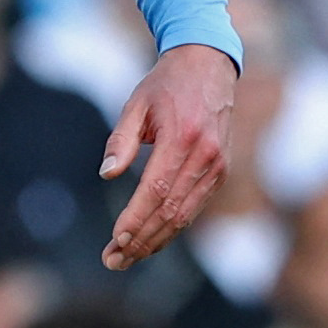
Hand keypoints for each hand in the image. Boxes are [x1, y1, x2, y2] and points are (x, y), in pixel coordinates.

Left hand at [98, 43, 236, 270]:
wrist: (208, 67)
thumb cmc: (165, 85)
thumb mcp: (136, 103)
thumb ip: (121, 140)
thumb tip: (106, 174)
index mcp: (182, 137)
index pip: (156, 190)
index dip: (136, 219)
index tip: (115, 239)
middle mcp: (205, 156)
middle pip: (171, 210)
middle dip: (141, 240)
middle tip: (112, 260)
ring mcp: (217, 167)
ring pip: (185, 216)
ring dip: (155, 241)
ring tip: (126, 257)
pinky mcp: (220, 172)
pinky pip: (194, 207)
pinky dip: (172, 227)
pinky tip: (151, 240)